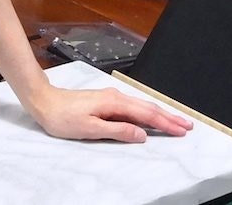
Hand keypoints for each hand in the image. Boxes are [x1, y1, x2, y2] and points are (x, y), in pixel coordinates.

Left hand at [28, 85, 192, 142]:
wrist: (43, 101)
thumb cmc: (62, 117)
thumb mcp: (90, 128)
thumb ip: (117, 130)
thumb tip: (142, 134)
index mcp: (114, 103)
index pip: (146, 114)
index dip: (166, 123)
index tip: (182, 130)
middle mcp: (115, 97)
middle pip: (148, 108)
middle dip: (169, 117)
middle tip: (188, 126)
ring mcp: (111, 98)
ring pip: (141, 106)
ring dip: (159, 114)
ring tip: (175, 121)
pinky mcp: (105, 101)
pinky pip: (132, 107)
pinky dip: (146, 113)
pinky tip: (150, 117)